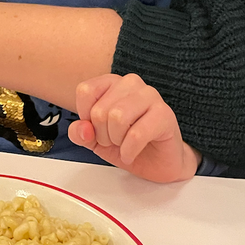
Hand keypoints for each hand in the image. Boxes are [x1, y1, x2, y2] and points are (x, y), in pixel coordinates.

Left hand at [68, 73, 199, 182]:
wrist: (158, 162)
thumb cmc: (127, 143)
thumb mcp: (94, 140)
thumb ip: (80, 133)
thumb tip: (82, 129)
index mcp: (111, 82)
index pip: (85, 91)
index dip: (85, 117)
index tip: (97, 128)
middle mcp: (130, 83)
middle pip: (100, 110)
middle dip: (102, 135)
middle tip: (114, 141)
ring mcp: (150, 95)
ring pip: (117, 117)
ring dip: (116, 140)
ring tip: (123, 144)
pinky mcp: (164, 114)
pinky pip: (137, 134)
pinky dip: (129, 150)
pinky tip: (131, 153)